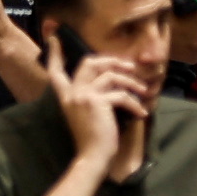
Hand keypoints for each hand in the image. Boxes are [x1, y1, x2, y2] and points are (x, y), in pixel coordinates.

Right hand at [55, 51, 147, 174]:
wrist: (92, 158)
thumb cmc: (92, 140)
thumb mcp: (85, 115)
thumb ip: (90, 97)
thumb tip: (110, 80)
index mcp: (66, 96)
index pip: (55, 71)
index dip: (55, 53)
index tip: (53, 37)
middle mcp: (72, 93)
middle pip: (90, 62)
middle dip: (112, 60)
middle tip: (129, 67)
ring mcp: (83, 96)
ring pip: (111, 76)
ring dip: (131, 83)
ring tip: (143, 91)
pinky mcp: (98, 102)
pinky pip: (121, 94)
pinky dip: (134, 103)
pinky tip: (141, 113)